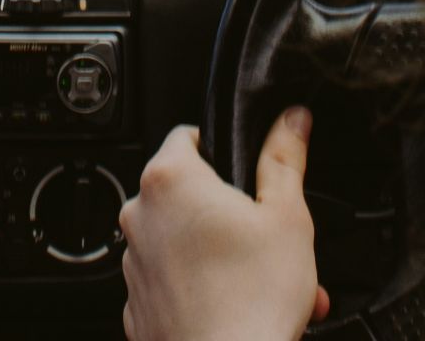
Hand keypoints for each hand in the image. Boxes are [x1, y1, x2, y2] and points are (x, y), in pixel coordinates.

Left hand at [119, 108, 329, 340]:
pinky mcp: (138, 302)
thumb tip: (290, 122)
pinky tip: (238, 301)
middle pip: (188, 193)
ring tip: (263, 277)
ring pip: (183, 240)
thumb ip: (284, 159)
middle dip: (232, 212)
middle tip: (269, 237)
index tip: (246, 171)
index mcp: (170, 180)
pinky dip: (201, 285)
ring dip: (222, 252)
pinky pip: (172, 279)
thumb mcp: (287, 216)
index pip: (188, 136)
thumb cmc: (252, 300)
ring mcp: (134, 261)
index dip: (223, 149)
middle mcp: (140, 215)